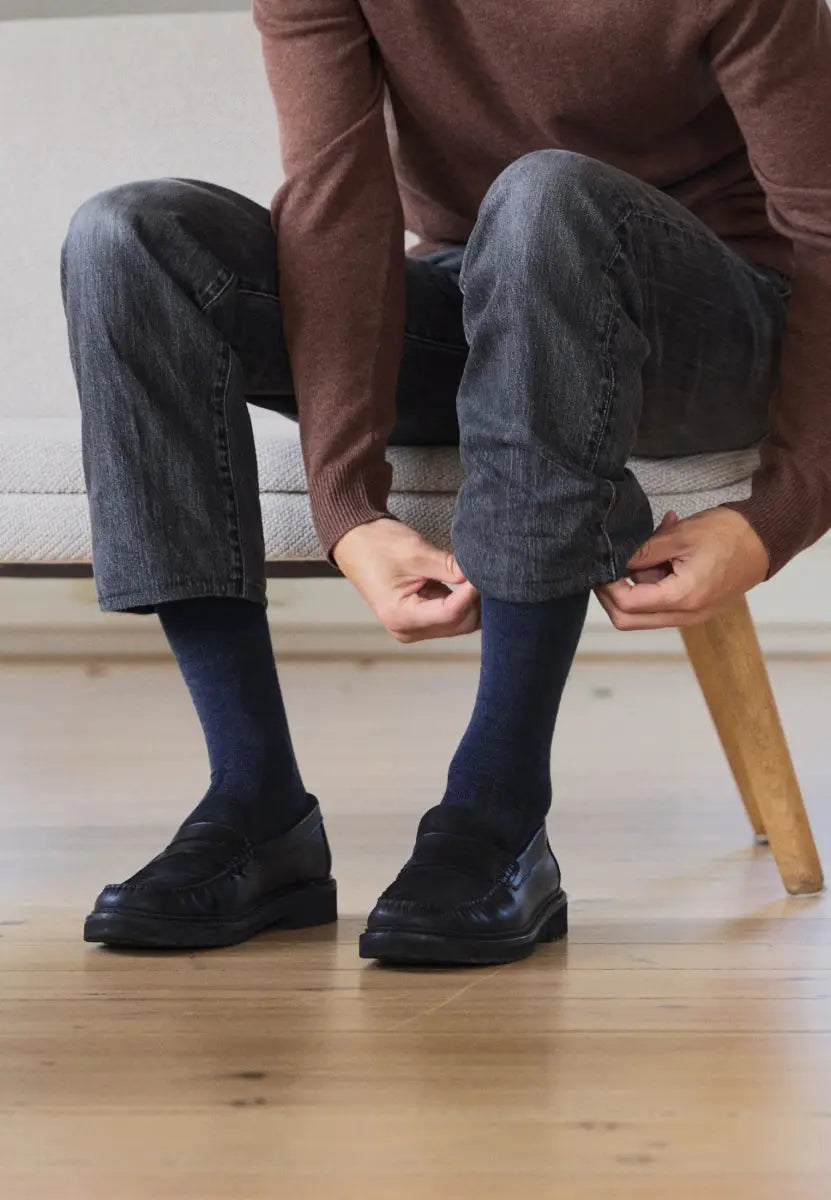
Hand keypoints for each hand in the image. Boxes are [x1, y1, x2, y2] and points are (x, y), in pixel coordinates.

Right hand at [332, 518, 480, 642]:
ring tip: (480, 576)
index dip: (473, 594)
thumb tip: (481, 575)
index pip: (451, 613)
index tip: (487, 573)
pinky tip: (471, 583)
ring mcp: (414, 627)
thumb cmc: (377, 545)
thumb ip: (450, 567)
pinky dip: (464, 601)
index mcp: (401, 616)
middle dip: (476, 601)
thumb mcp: (415, 552)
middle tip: (488, 573)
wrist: (354, 541)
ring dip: (472, 602)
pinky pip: (452, 616)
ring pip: (459, 623)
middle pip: (458, 624)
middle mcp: (407, 629)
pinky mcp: (420, 618)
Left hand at [595, 507, 768, 630]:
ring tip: (651, 543)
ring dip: (636, 583)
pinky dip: (653, 581)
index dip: (607, 586)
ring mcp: (691, 615)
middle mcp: (686, 615)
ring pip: (643, 613)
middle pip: (629, 620)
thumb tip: (613, 562)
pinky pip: (661, 603)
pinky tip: (662, 549)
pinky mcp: (695, 607)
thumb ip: (642, 552)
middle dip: (612, 595)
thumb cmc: (728, 533)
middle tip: (608, 566)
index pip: (627, 605)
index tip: (602, 565)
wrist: (766, 539)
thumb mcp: (679, 535)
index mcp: (682, 598)